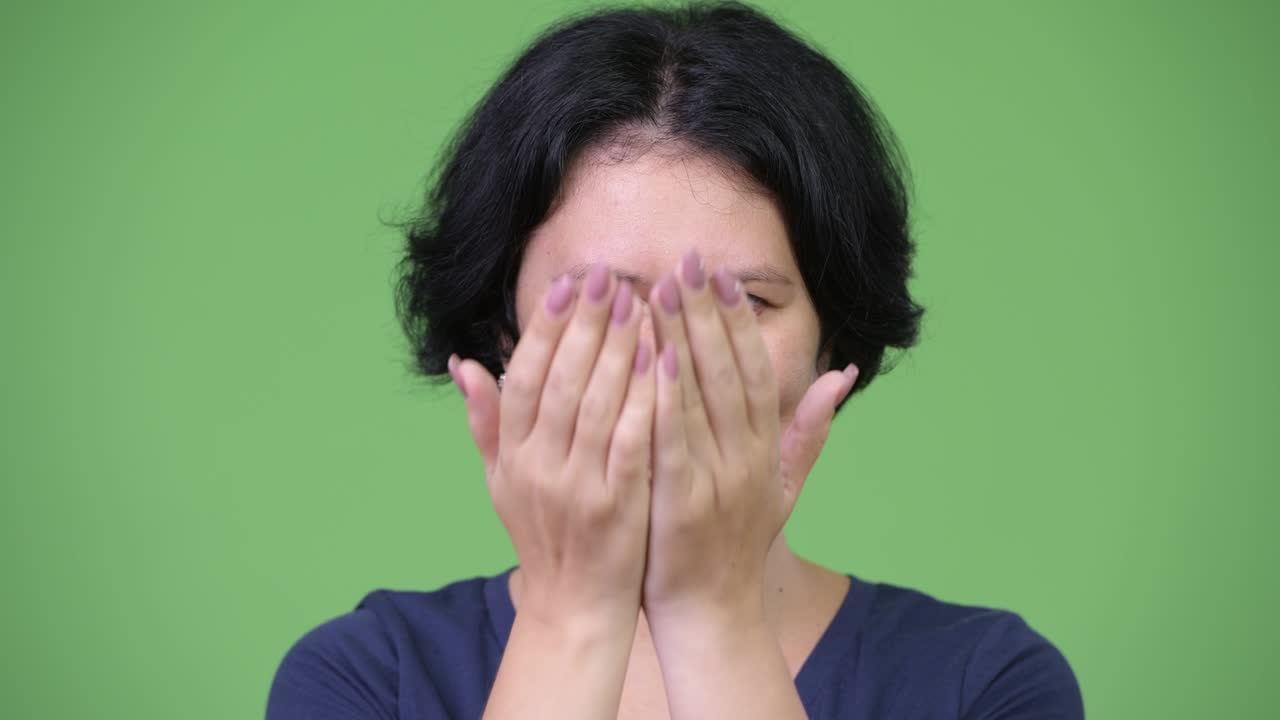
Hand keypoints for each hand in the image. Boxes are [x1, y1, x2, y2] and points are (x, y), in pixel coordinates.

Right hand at [449, 264, 656, 626]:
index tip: (569, 284)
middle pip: (562, 380)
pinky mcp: (617, 507)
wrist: (573, 609)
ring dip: (618, 349)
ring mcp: (577, 487)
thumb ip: (485, 421)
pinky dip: (644, 399)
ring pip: (597, 403)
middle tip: (612, 277)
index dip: (546, 328)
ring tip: (642, 303)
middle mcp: (538, 467)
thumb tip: (463, 361)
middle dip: (587, 323)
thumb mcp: (502, 482)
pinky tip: (661, 361)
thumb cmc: (543, 537)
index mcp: (511, 455)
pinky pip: (631, 442)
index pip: (525, 377)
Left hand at [643, 250, 856, 626]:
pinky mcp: (682, 505)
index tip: (718, 275)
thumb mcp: (784, 487)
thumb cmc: (739, 545)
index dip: (737, 322)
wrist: (712, 614)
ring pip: (700, 398)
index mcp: (766, 451)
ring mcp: (717, 482)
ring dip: (680, 340)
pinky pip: (672, 441)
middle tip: (684, 261)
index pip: (756, 372)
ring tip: (656, 290)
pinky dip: (663, 398)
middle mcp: (747, 460)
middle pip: (728, 373)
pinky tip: (647, 357)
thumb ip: (809, 430)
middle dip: (705, 313)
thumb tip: (845, 374)